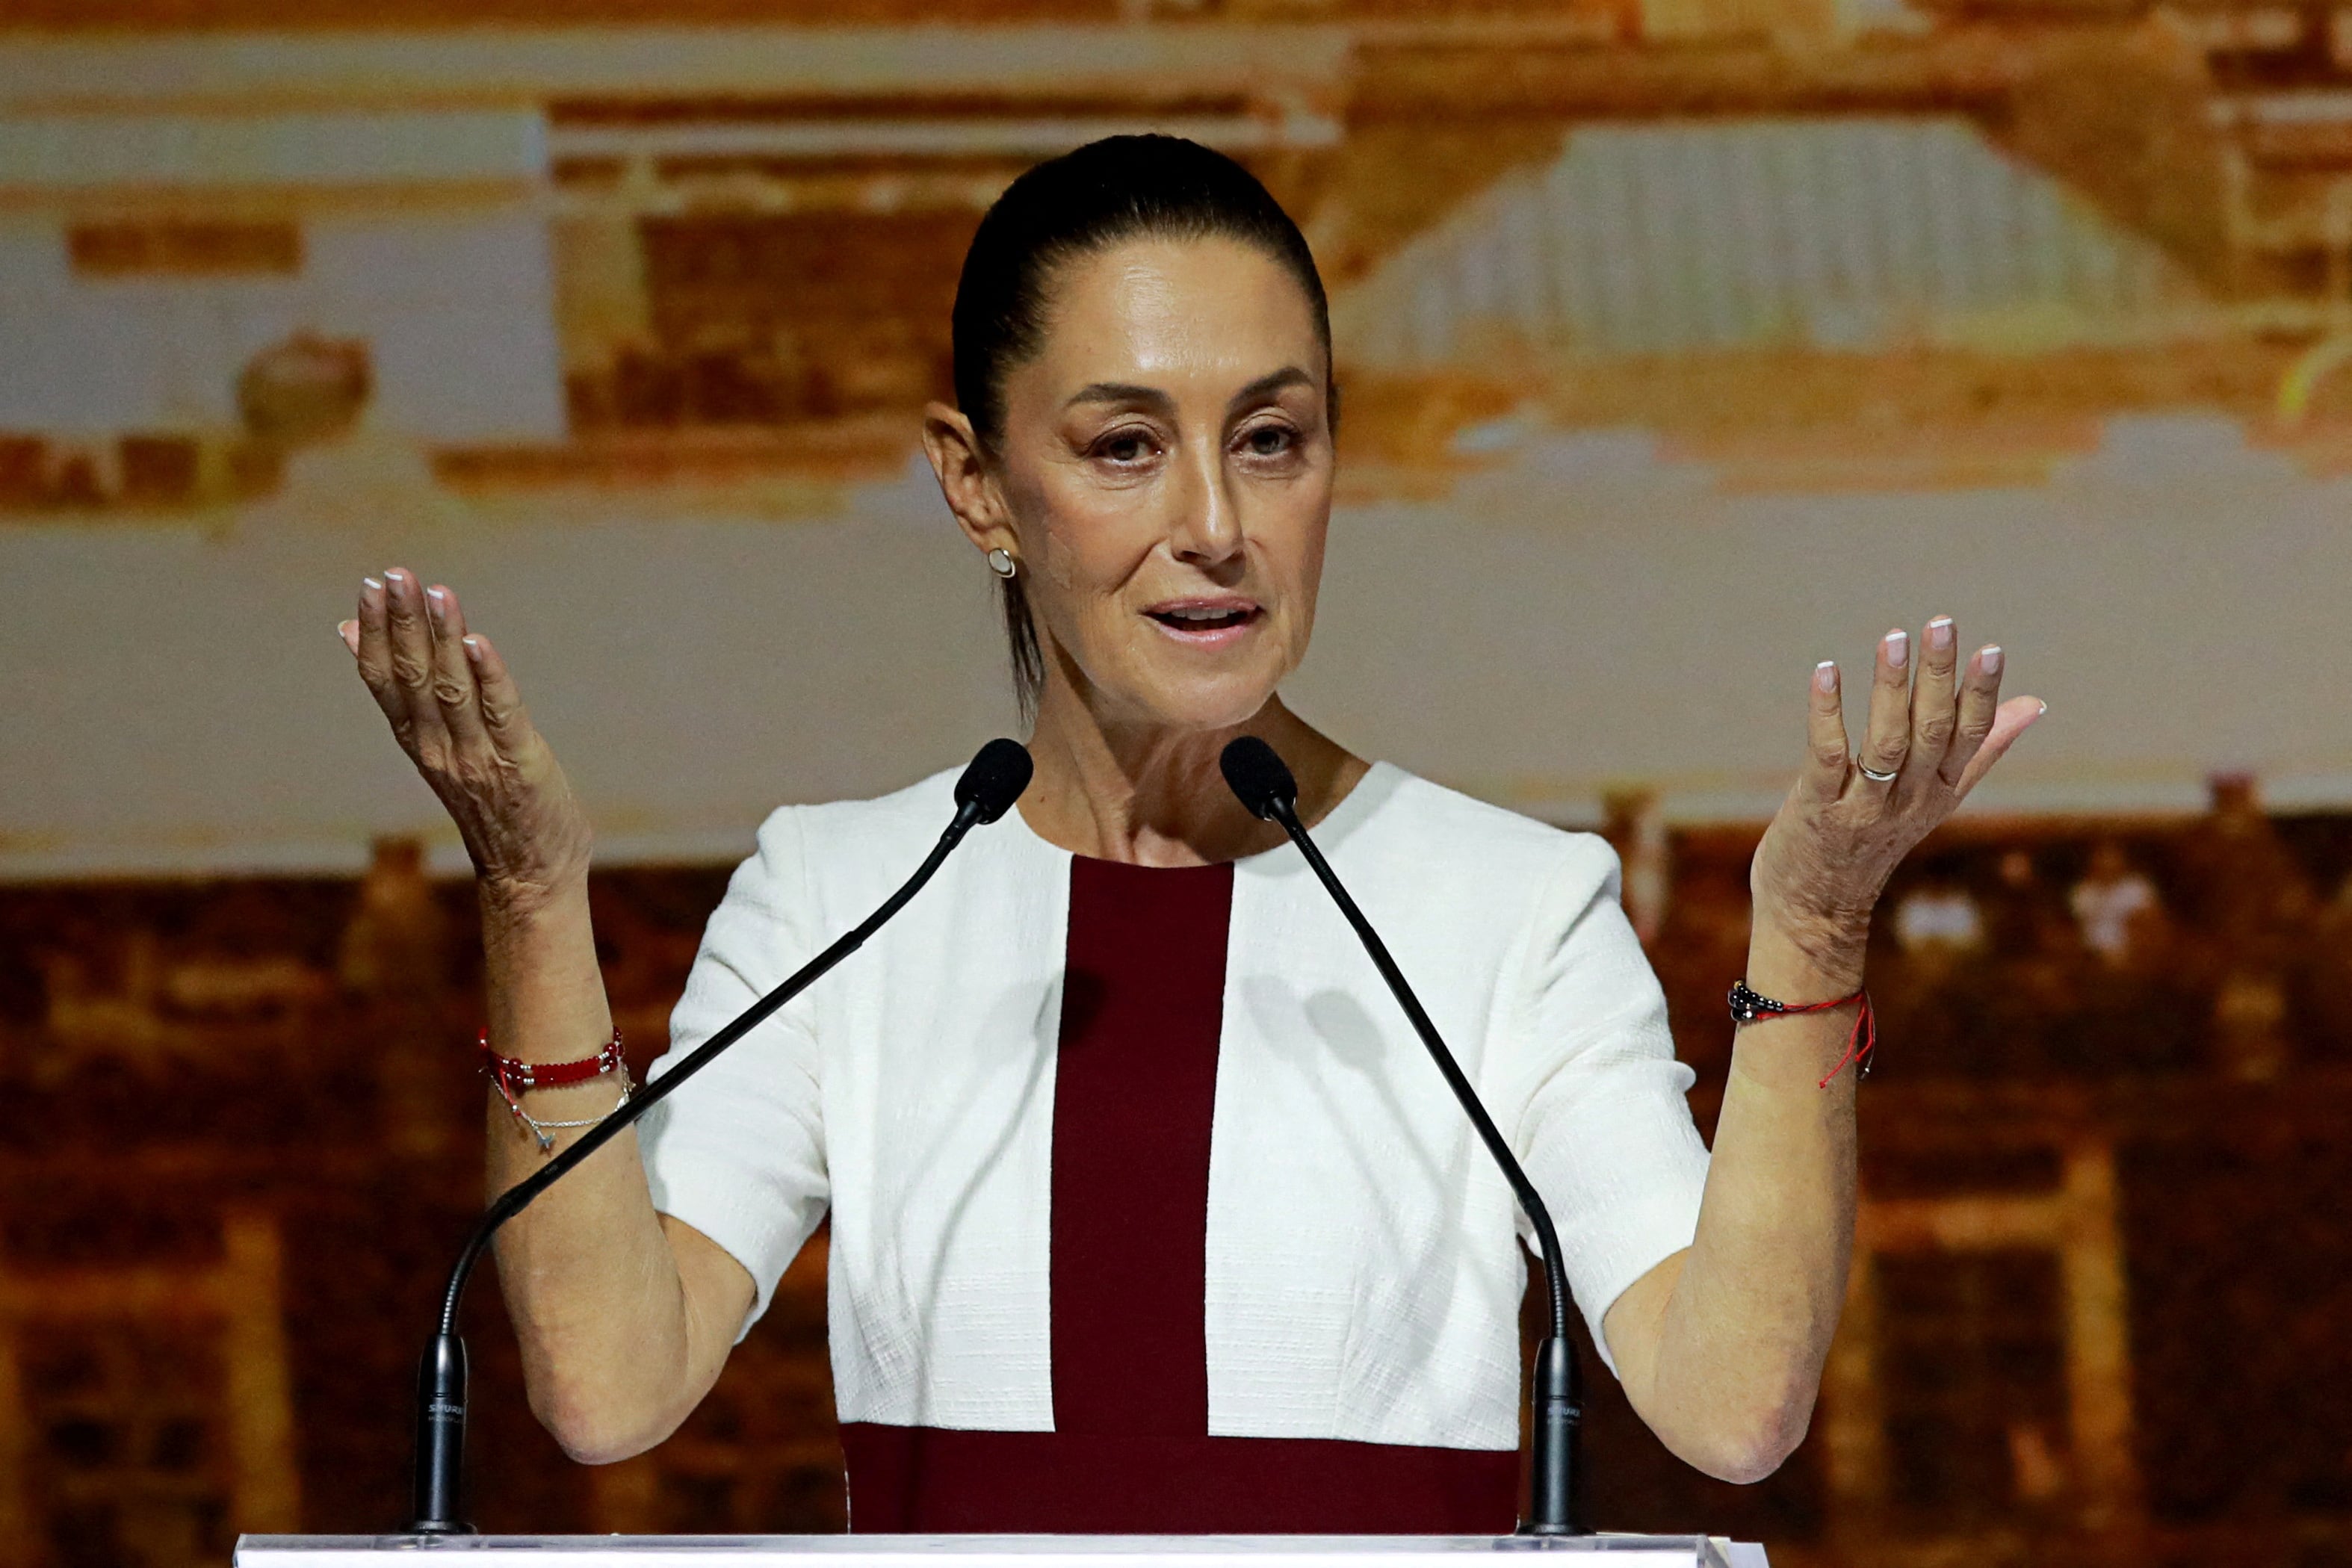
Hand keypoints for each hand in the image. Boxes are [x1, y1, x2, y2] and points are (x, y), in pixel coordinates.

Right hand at [339, 569, 592, 908]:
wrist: (528, 875)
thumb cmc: (487, 803)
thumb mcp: (436, 747)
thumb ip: (402, 694)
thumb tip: (348, 634)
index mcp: (417, 741)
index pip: (384, 679)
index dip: (375, 633)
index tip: (370, 586)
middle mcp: (439, 747)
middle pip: (413, 677)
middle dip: (402, 624)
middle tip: (394, 575)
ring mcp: (478, 756)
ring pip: (452, 688)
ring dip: (443, 638)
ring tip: (434, 593)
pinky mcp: (520, 763)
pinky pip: (501, 714)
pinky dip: (490, 676)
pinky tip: (479, 642)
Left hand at [1749, 618, 2042, 984]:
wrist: (1816, 907)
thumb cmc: (1874, 839)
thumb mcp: (1936, 797)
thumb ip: (1982, 749)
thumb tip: (2034, 702)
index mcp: (1941, 791)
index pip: (1970, 736)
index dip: (1981, 694)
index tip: (1990, 648)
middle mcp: (1910, 798)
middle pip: (1932, 731)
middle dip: (1938, 677)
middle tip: (1941, 624)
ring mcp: (1864, 805)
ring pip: (1886, 741)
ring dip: (1890, 687)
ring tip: (1893, 637)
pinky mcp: (1819, 808)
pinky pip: (1827, 756)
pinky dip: (1827, 713)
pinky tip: (1826, 672)